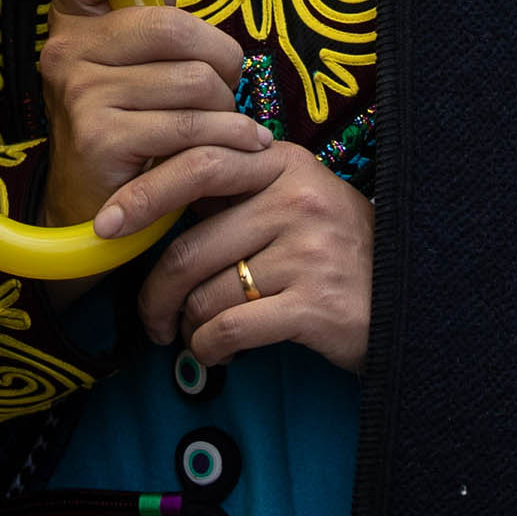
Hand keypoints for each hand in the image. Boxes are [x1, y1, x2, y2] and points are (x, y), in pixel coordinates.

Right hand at [35, 0, 270, 229]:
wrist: (98, 211)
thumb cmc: (128, 121)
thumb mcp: (134, 50)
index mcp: (73, 17)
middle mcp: (66, 50)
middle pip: (169, 25)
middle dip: (220, 56)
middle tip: (228, 80)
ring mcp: (79, 95)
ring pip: (191, 80)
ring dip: (226, 106)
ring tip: (224, 122)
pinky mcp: (101, 140)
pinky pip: (191, 126)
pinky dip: (230, 139)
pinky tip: (240, 146)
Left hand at [106, 137, 371, 371]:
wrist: (411, 298)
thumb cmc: (338, 253)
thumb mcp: (295, 202)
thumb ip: (237, 195)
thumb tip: (154, 206)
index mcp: (284, 164)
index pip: (199, 165)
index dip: (144, 195)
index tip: (105, 224)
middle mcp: (297, 199)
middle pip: (189, 246)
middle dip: (154, 292)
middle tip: (149, 319)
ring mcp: (308, 251)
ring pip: (206, 293)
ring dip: (187, 326)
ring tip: (195, 337)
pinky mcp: (315, 303)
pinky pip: (230, 328)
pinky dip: (210, 347)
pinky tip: (217, 351)